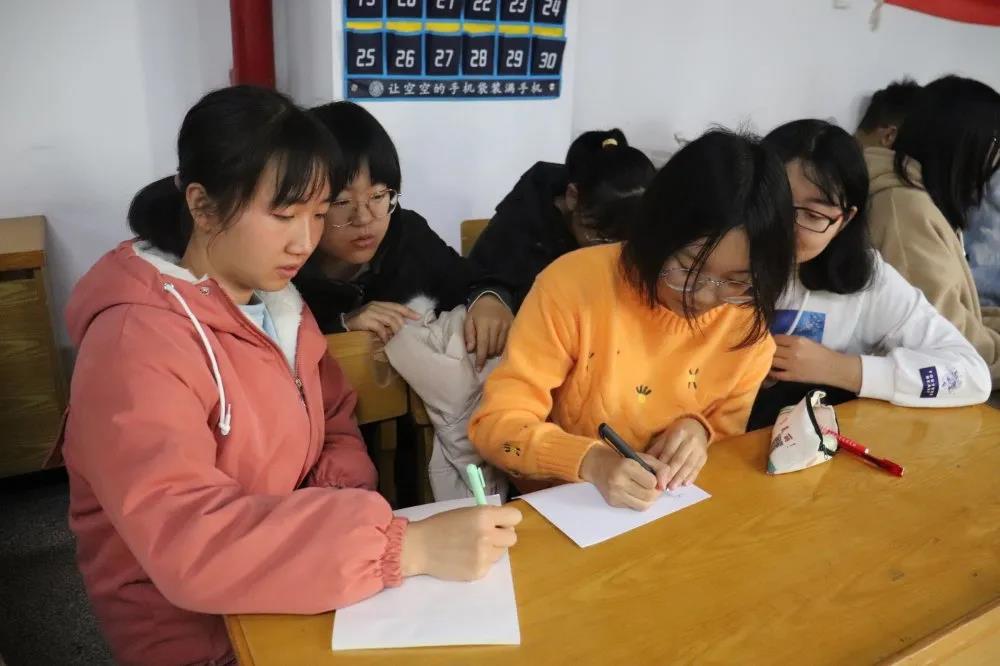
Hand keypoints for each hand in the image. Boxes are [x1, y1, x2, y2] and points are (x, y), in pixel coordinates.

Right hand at [344, 301, 420, 342]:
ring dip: (395, 331)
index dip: (408, 312)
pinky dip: (385, 336)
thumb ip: (385, 321)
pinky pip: (380, 328)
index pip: (397, 306)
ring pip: (390, 320)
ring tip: (397, 339)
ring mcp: (370, 312)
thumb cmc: (359, 325)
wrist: (340, 326)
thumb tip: (400, 328)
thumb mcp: (374, 320)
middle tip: (405, 335)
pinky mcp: (364, 319)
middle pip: (395, 314)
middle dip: (402, 325)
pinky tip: (386, 342)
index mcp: (379, 304)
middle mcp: (375, 306)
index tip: (418, 318)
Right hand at [400, 505, 521, 580]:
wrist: (419, 547)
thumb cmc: (440, 525)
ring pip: (502, 553)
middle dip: (502, 536)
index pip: (515, 517)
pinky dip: (481, 561)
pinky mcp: (479, 572)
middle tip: (488, 535)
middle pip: (512, 538)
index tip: (500, 522)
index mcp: (484, 516)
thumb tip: (503, 524)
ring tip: (471, 547)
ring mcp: (484, 556)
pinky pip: (490, 565)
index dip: (508, 520)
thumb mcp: (466, 512)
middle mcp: (487, 536)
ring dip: (492, 549)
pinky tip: (465, 558)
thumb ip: (486, 517)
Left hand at [465, 294, 512, 370]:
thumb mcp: (468, 320)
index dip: (480, 358)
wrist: (492, 298)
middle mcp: (496, 325)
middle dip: (486, 355)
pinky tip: (497, 346)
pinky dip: (501, 347)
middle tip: (482, 356)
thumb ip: (469, 334)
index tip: (478, 368)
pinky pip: (507, 342)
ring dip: (494, 352)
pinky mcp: (512, 325)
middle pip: (492, 348)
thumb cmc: (478, 311)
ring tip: (489, 350)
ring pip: (500, 347)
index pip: (482, 345)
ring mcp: (506, 325)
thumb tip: (470, 349)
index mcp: (484, 323)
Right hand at [579, 446, 669, 510]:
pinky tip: (635, 493)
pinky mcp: (613, 502)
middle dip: (655, 492)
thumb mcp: (643, 457)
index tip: (652, 476)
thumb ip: (660, 468)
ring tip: (646, 490)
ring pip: (643, 505)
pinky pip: (634, 507)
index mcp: (626, 466)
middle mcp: (618, 481)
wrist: (598, 465)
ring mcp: (614, 494)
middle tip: (653, 486)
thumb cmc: (623, 460)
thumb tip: (665, 486)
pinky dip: (639, 502)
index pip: (652, 482)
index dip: (656, 480)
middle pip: (649, 496)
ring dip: (649, 499)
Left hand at [647, 417, 709, 490]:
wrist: (697, 427)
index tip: (656, 477)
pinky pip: (698, 468)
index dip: (663, 466)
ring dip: (680, 478)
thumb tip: (646, 463)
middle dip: (671, 474)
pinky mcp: (704, 456)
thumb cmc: (677, 433)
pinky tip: (685, 484)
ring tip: (672, 488)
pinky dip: (691, 477)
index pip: (669, 452)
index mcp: (678, 434)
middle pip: (679, 460)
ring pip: (689, 466)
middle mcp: (690, 441)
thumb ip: (657, 449)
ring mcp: (699, 449)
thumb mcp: (666, 436)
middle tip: (663, 486)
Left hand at [769, 335, 861, 392]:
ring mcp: (791, 365)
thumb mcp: (808, 341)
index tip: (770, 342)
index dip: (771, 340)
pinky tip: (769, 370)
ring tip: (766, 360)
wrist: (834, 368)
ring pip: (772, 361)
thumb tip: (777, 341)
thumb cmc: (822, 353)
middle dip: (768, 350)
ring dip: (768, 360)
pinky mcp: (792, 376)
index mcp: (798, 341)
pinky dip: (771, 372)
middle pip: (772, 349)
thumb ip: (792, 341)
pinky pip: (776, 374)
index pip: (777, 338)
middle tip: (765, 351)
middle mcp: (792, 352)